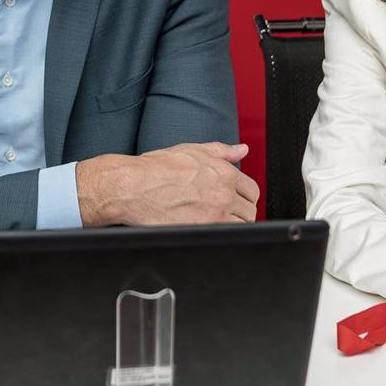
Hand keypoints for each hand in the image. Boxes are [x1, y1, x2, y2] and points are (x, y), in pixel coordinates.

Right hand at [77, 142, 258, 225]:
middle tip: (224, 211)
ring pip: (241, 226)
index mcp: (224, 173)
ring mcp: (215, 214)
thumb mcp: (192, 150)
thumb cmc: (157, 168)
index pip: (251, 190)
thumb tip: (242, 149)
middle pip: (249, 210)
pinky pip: (225, 236)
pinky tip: (207, 228)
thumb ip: (221, 150)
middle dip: (240, 211)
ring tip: (215, 220)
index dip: (243, 195)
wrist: (134, 186)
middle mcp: (224, 193)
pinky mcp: (203, 230)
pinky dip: (220, 233)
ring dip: (232, 224)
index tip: (235, 199)